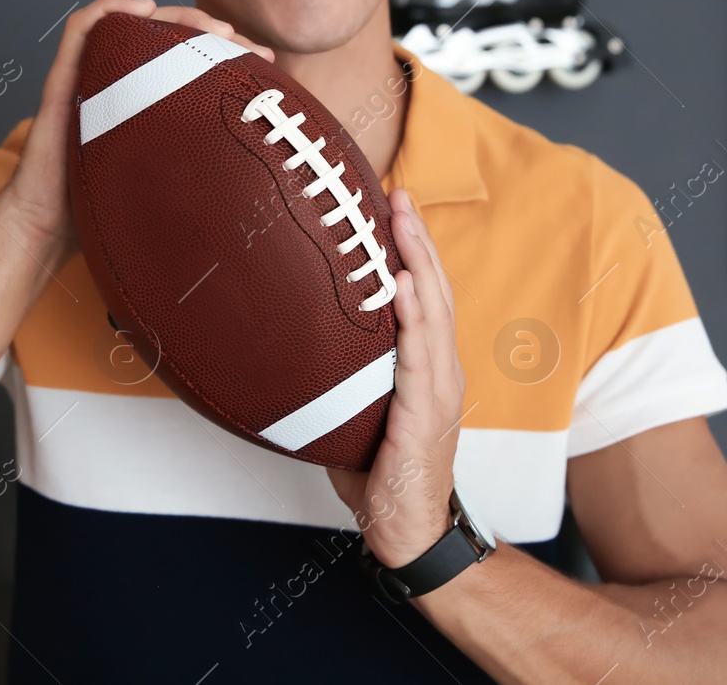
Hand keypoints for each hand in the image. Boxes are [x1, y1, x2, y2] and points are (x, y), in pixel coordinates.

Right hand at [0, 0, 274, 264]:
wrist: (48, 230)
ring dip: (172, 15)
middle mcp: (121, 83)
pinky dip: (109, 8)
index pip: (193, 61)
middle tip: (245, 45)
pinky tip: (140, 8)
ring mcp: (92, 77)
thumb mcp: (169, 185)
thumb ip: (201, 171)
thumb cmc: (103, 212)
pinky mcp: (63, 79)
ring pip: (133, 23)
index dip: (230, 55)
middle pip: (169, 36)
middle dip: (211, 31)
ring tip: (209, 26)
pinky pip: (82, 29)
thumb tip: (261, 181)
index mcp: (148, 104)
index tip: (265, 65)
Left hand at [327, 188, 465, 567]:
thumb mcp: (358, 411)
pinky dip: (415, 320)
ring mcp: (438, 392)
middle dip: (418, 241)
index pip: (426, 298)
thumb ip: (340, 374)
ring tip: (403, 223)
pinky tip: (405, 288)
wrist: (406, 530)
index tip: (396, 209)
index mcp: (428, 367)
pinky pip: (420, 360)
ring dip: (419, 264)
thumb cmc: (380, 471)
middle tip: (400, 195)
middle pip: (435, 293)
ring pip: (433, 315)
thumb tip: (286, 338)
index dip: (415, 252)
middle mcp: (440, 371)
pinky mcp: (425, 417)